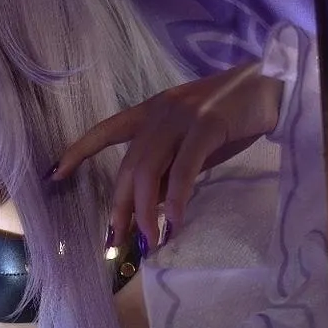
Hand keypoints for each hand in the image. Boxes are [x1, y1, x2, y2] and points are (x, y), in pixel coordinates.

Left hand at [51, 59, 282, 248]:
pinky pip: (184, 167)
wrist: (272, 87)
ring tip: (148, 241)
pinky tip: (174, 221)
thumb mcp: (193, 144)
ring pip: (149, 169)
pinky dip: (176, 197)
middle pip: (128, 165)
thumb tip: (150, 205)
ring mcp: (182, 117)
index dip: (78, 151)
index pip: (105, 131)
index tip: (55, 174)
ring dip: (145, 211)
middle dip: (119, 207)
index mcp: (151, 111)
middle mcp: (160, 112)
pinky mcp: (207, 125)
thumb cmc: (233, 117)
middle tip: (117, 241)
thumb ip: (170, 167)